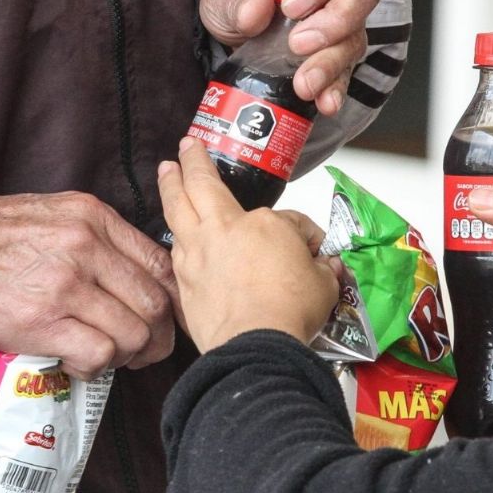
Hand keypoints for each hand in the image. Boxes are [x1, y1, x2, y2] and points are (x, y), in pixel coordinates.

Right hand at [0, 192, 179, 378]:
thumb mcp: (59, 214)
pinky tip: (79, 363)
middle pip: (153, 303)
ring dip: (129, 355)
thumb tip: (142, 276)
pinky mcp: (41, 322)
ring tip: (110, 357)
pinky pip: (97, 354)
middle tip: (147, 350)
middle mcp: (86, 248)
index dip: (174, 298)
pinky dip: (96, 367)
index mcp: (95, 218)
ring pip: (132, 333)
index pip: (159, 263)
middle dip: (159, 336)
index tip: (171, 318)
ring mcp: (65, 286)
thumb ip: (103, 238)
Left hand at [157, 137, 339, 351]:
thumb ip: (322, 268)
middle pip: (199, 184)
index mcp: (263, 224)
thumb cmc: (289, 312)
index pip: (287, 218)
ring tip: (166, 176)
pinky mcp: (183, 283)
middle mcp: (222, 230)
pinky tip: (175, 235)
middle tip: (186, 146)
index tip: (312, 249)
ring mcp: (197, 255)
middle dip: (192, 160)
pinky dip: (175, 237)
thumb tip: (326, 266)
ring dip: (170, 189)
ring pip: (176, 211)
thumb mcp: (323, 284)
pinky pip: (175, 251)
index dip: (304, 233)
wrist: (254, 347)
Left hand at [201, 0, 382, 115]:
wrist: (236, 33)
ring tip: (305, 83)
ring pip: (356, 35)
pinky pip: (348, 72)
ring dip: (331, 63)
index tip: (291, 5)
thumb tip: (254, 11)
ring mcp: (343, 21)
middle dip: (335, 20)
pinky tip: (324, 101)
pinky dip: (336, 89)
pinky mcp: (339, 55)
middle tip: (299, 43)